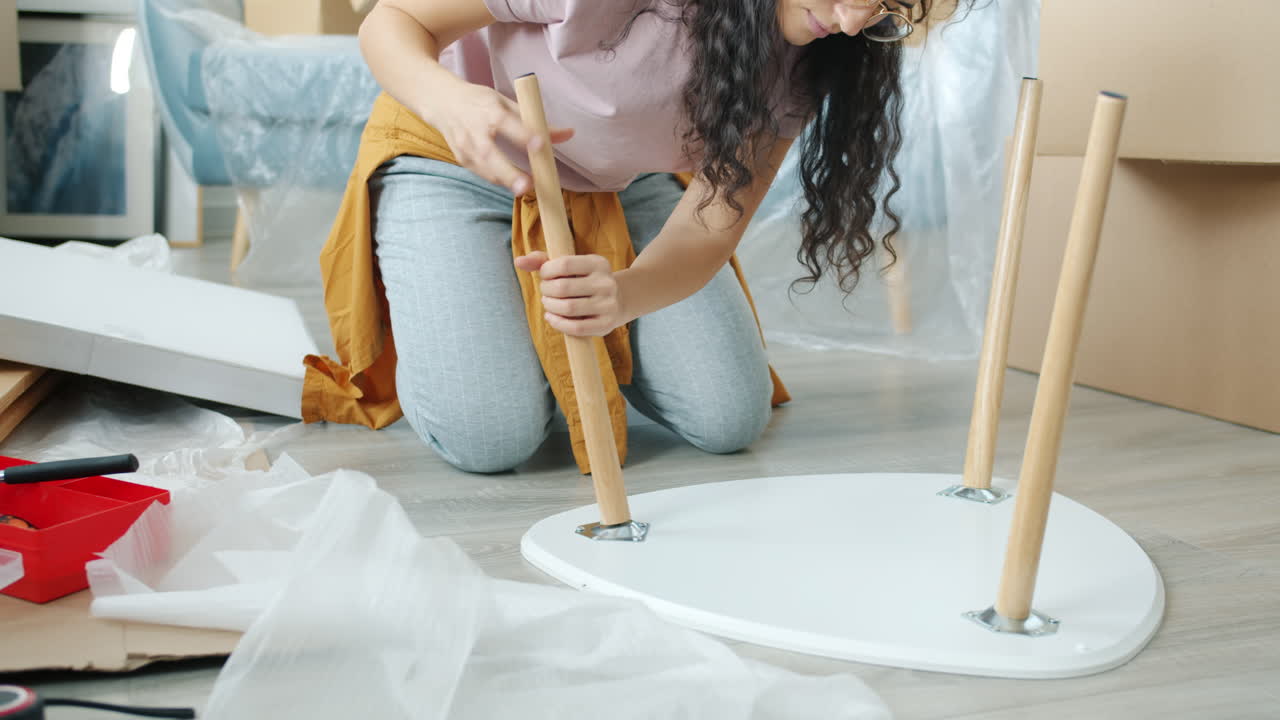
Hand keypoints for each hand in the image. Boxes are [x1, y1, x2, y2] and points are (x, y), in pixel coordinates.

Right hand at [427, 81, 573, 195]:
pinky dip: (498, 180)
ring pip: (485, 169)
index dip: (523, 134)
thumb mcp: (505, 102)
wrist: (441, 102)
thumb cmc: (479, 101)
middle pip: (490, 154)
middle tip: (527, 187)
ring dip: (505, 181)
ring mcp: (464, 147)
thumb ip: (535, 120)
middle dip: (508, 173)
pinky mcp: (462, 159)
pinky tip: (513, 185)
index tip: (541, 144)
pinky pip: (483, 173)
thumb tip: (568, 134)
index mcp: (488, 110)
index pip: (506, 122)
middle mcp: (474, 130)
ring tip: (526, 190)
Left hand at [514, 252, 623, 336]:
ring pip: (568, 308)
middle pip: (563, 287)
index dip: (546, 271)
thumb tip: (518, 262)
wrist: (617, 302)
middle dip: (546, 290)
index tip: (544, 276)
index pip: (564, 264)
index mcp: (598, 263)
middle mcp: (606, 283)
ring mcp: (609, 305)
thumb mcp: (570, 267)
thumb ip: (543, 261)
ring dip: (550, 306)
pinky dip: (557, 323)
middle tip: (545, 292)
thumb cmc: (584, 281)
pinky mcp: (606, 324)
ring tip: (548, 304)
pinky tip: (551, 317)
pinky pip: (575, 328)